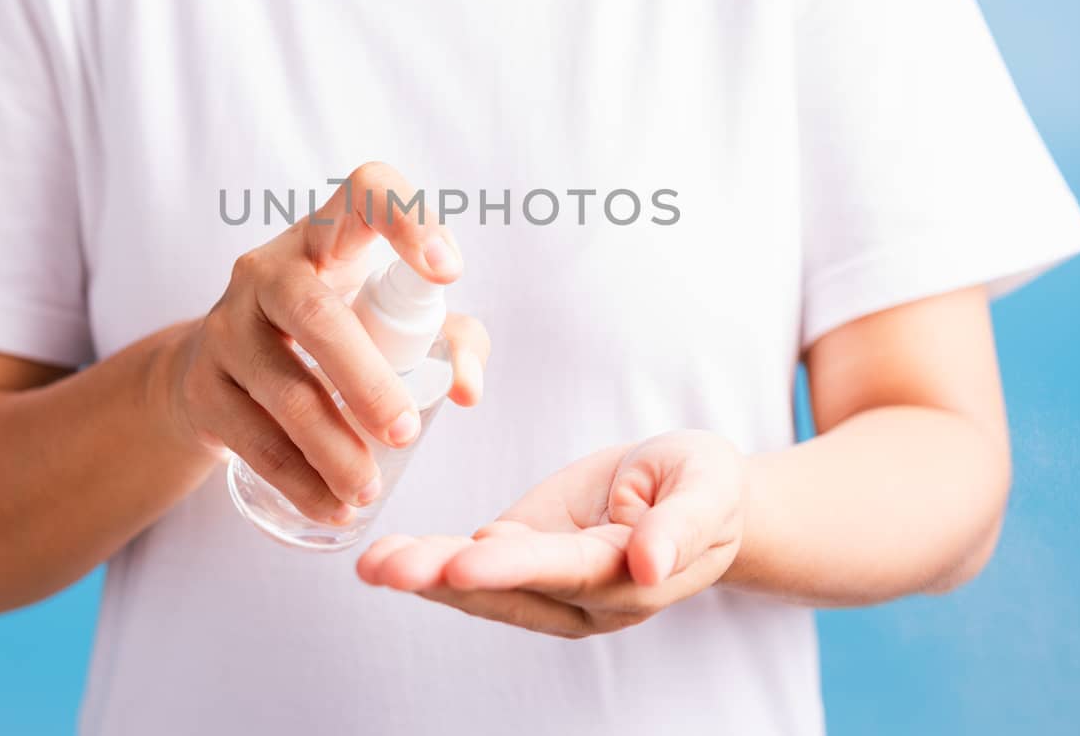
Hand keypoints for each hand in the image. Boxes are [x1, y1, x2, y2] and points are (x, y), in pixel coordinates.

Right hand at [165, 162, 490, 525]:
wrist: (217, 376)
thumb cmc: (332, 338)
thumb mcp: (392, 326)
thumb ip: (451, 344)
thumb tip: (466, 391)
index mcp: (327, 238)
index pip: (364, 191)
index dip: (407, 219)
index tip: (448, 272)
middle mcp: (268, 270)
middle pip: (315, 313)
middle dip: (367, 379)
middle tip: (407, 431)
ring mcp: (226, 326)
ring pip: (284, 388)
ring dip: (333, 448)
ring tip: (370, 489)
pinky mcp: (202, 385)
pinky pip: (253, 438)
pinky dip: (298, 480)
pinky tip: (333, 508)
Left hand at [356, 431, 744, 636]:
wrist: (693, 492)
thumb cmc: (705, 485)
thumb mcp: (708, 487)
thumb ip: (681, 525)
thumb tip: (649, 563)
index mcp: (632, 574)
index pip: (567, 571)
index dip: (513, 568)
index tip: (464, 562)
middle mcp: (584, 595)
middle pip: (511, 589)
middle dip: (446, 578)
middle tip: (390, 570)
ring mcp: (549, 583)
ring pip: (482, 586)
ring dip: (423, 574)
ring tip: (371, 565)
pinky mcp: (523, 556)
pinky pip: (471, 563)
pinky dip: (427, 561)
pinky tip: (384, 557)